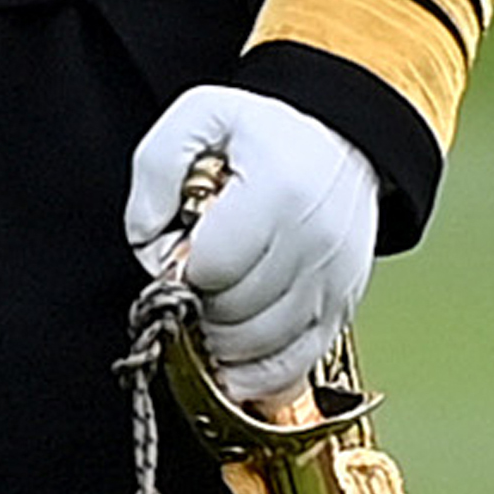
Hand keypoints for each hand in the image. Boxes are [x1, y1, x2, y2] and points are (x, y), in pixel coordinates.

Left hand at [126, 84, 378, 401]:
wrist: (343, 139)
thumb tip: (149, 245)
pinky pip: (298, 363)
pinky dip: (260, 375)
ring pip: (262, 346)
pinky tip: (233, 366)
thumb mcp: (200, 117)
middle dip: (199, 307)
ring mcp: (334, 279)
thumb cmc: (267, 132)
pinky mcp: (344, 305)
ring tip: (212, 311)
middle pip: (234, 314)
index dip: (181, 268)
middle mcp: (314, 241)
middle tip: (195, 280)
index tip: (182, 250)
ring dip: (223, 343)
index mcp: (278, 190)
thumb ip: (155, 169)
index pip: (211, 266)